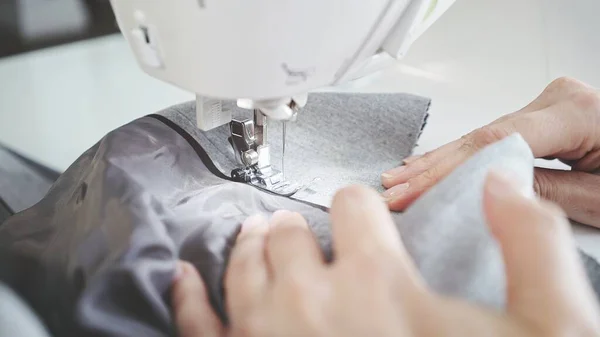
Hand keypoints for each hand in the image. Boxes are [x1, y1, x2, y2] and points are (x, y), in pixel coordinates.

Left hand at [174, 174, 599, 336]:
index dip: (360, 205)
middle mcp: (311, 302)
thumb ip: (531, 247)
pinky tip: (184, 277)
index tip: (362, 212)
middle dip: (300, 228)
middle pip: (290, 235)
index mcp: (377, 281)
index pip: (354, 208)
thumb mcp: (544, 329)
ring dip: (249, 247)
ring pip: (244, 269)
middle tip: (301, 229)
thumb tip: (503, 186)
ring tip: (252, 232)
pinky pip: (200, 328)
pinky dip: (190, 299)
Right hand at [382, 77, 599, 226]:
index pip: (494, 143)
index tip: (415, 191)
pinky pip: (497, 136)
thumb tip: (489, 188)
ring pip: (484, 136)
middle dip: (435, 167)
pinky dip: (465, 155)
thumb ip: (541, 190)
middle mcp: (558, 99)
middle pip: (482, 136)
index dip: (448, 170)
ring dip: (443, 161)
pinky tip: (435, 163)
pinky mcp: (545, 116)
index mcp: (576, 112)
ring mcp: (549, 104)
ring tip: (403, 178)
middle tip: (396, 188)